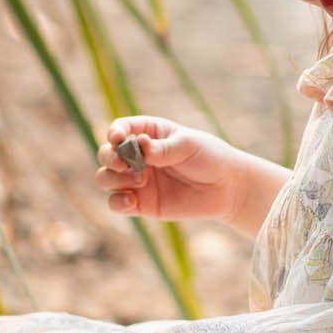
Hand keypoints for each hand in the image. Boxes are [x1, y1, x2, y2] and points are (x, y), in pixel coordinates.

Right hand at [94, 117, 242, 221]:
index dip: (114, 132)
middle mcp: (136, 156)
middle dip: (109, 157)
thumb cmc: (209, 157)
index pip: (120, 128)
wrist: (227, 188)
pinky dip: (117, 203)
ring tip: (139, 181)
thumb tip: (140, 146)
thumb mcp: (188, 145)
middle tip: (123, 164)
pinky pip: (116, 204)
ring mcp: (136, 180)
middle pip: (106, 154)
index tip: (117, 139)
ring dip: (112, 179)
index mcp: (148, 133)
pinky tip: (132, 202)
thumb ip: (163, 149)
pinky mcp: (141, 204)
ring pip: (105, 178)